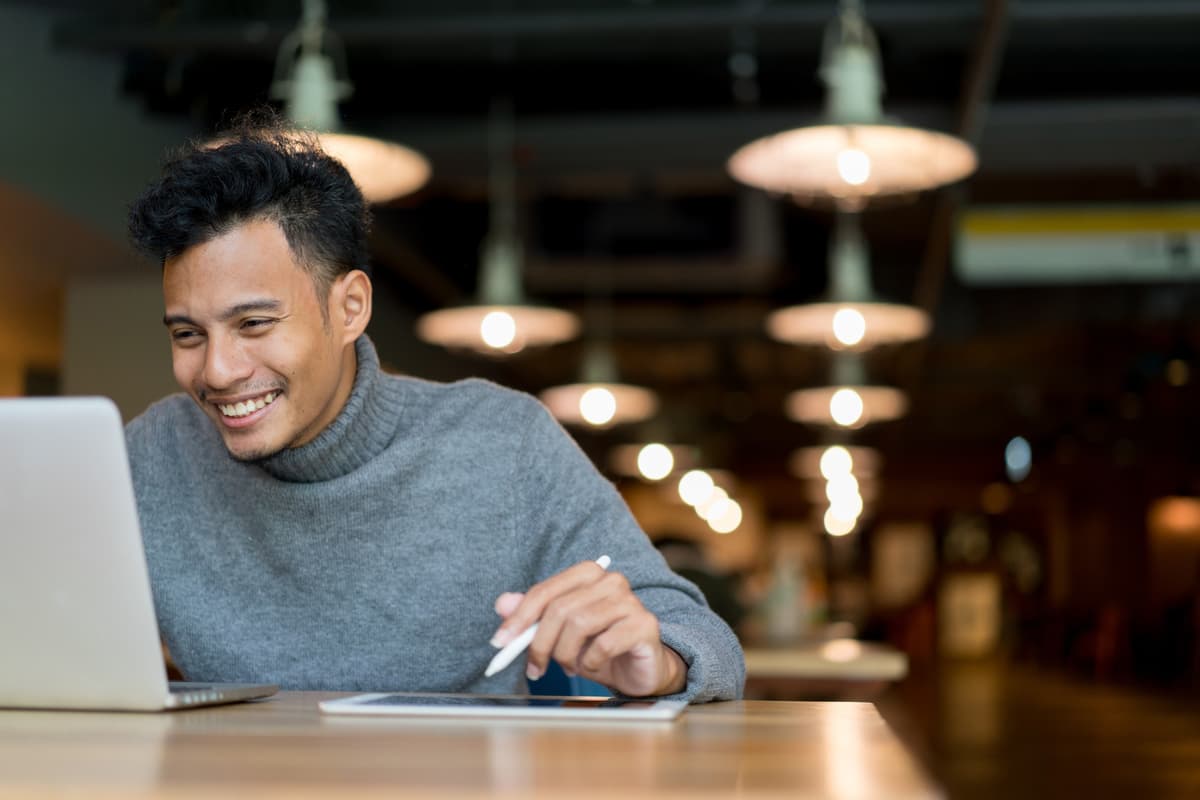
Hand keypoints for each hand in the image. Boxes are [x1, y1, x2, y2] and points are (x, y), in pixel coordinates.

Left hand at [491, 560, 686, 696]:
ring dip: (566, 655)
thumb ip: (532, 616)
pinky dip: (591, 662)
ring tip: (570, 666)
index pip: (545, 591)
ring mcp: (630, 601)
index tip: (500, 642)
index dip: (519, 617)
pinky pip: (603, 645)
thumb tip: (502, 604)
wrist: (639, 669)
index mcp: (588, 574)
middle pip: (559, 609)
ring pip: (579, 625)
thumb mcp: (559, 633)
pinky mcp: (644, 625)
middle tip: (535, 668)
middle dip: (540, 644)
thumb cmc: (598, 647)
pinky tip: (594, 666)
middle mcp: (611, 581)